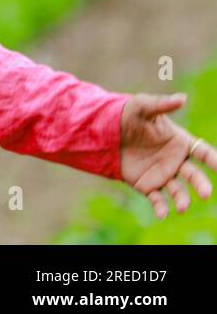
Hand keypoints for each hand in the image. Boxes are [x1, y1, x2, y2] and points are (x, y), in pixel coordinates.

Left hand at [119, 92, 214, 217]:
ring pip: (178, 191)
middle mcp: (176, 161)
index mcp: (180, 142)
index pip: (203, 152)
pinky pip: (157, 199)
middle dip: (201, 184)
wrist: (106, 131)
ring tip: (182, 207)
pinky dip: (160, 208)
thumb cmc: (129, 115)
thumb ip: (161, 104)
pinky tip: (161, 215)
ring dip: (182, 200)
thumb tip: (182, 98)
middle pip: (194, 175)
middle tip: (206, 193)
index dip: (214, 160)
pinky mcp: (147, 185)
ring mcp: (163, 175)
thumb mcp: (142, 107)